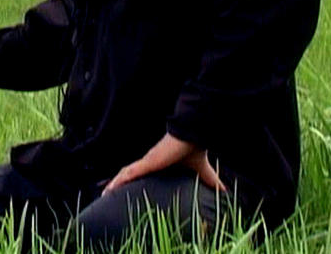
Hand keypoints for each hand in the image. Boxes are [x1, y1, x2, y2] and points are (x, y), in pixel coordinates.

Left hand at [102, 133, 225, 194]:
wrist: (192, 136)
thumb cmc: (194, 150)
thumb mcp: (201, 171)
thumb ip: (210, 181)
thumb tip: (225, 192)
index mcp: (159, 164)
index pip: (142, 173)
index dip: (133, 180)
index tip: (126, 190)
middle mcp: (149, 163)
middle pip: (130, 174)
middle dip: (119, 183)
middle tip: (109, 194)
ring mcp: (146, 162)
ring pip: (125, 174)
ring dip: (115, 184)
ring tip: (104, 194)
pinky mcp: (146, 162)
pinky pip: (128, 173)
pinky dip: (118, 181)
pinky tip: (109, 189)